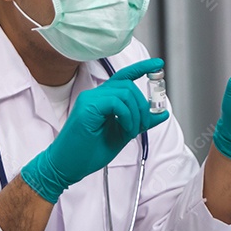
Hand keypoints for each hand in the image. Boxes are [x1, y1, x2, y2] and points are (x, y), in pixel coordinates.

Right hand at [21, 58, 169, 202]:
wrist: (68, 166)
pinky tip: (124, 128)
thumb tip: (162, 113)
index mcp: (102, 99)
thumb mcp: (123, 134)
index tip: (157, 64)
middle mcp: (95, 95)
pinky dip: (127, 116)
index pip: (124, 77)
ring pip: (125, 92)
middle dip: (143, 105)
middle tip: (142, 125)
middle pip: (128, 85)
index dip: (142, 68)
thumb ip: (141, 122)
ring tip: (131, 131)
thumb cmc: (88, 151)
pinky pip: (116, 102)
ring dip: (136, 113)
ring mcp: (90, 99)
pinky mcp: (87, 106)